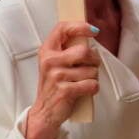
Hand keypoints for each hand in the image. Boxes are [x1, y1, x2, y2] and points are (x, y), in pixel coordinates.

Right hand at [25, 22, 100, 138]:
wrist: (44, 112)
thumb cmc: (54, 86)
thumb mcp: (55, 64)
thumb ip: (67, 49)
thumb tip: (90, 35)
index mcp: (47, 51)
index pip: (63, 28)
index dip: (80, 26)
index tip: (93, 30)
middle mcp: (50, 61)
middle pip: (84, 51)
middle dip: (94, 60)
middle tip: (90, 66)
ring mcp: (56, 76)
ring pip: (91, 70)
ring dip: (93, 77)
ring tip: (82, 82)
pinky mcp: (65, 91)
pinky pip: (92, 85)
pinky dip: (92, 88)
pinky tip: (83, 91)